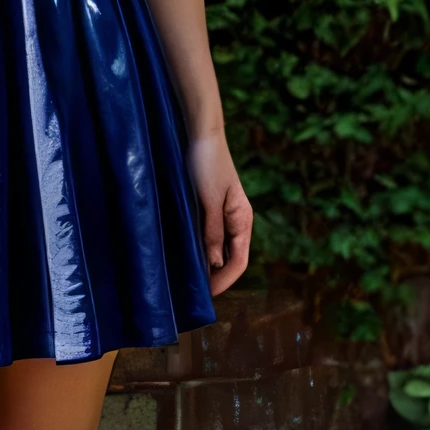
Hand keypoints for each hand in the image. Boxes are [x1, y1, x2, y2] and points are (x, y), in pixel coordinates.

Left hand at [186, 130, 252, 295]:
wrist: (202, 134)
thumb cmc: (208, 164)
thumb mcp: (209, 200)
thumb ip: (213, 231)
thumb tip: (214, 264)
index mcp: (243, 220)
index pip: (239, 261)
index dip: (224, 281)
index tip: (206, 296)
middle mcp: (237, 220)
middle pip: (230, 258)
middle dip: (216, 277)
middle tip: (194, 293)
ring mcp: (224, 214)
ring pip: (219, 247)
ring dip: (207, 263)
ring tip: (189, 278)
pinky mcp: (210, 206)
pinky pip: (209, 234)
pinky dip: (201, 247)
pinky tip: (186, 253)